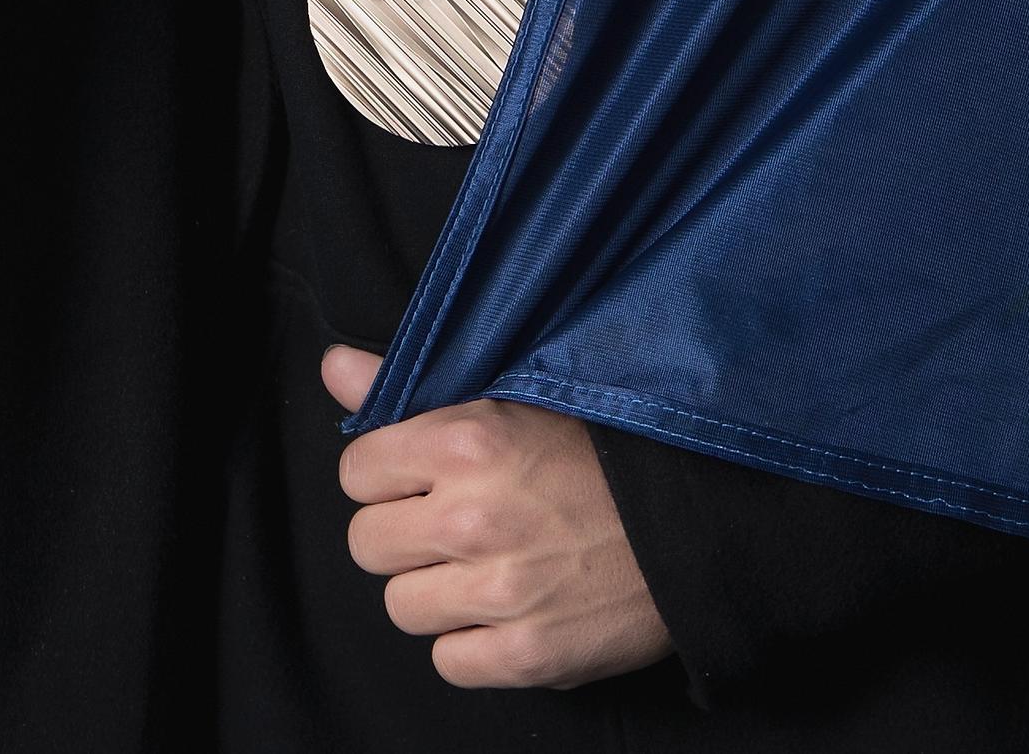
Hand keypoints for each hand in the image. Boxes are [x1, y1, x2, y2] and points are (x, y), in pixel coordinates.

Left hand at [323, 345, 671, 689]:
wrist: (695, 523)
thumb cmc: (599, 455)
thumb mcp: (506, 400)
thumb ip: (408, 391)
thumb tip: (334, 366)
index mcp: (465, 443)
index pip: (356, 471)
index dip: (385, 476)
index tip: (420, 481)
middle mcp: (474, 518)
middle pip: (368, 544)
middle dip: (402, 536)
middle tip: (452, 528)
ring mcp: (501, 593)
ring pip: (401, 607)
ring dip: (435, 593)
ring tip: (483, 569)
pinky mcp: (528, 654)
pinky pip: (448, 661)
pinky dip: (471, 645)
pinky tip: (506, 613)